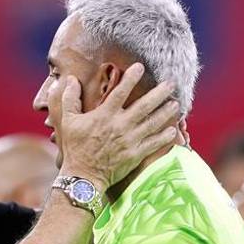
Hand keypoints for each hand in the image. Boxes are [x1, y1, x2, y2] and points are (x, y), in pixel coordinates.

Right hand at [56, 63, 180, 191]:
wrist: (83, 176)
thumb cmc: (75, 147)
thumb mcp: (67, 121)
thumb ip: (70, 99)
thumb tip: (71, 79)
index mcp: (104, 115)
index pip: (121, 91)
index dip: (131, 78)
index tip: (140, 67)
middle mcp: (120, 125)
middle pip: (144, 105)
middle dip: (159, 93)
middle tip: (171, 83)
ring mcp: (129, 140)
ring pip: (153, 123)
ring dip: (166, 112)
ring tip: (176, 104)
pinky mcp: (135, 154)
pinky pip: (153, 144)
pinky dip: (164, 137)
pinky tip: (173, 130)